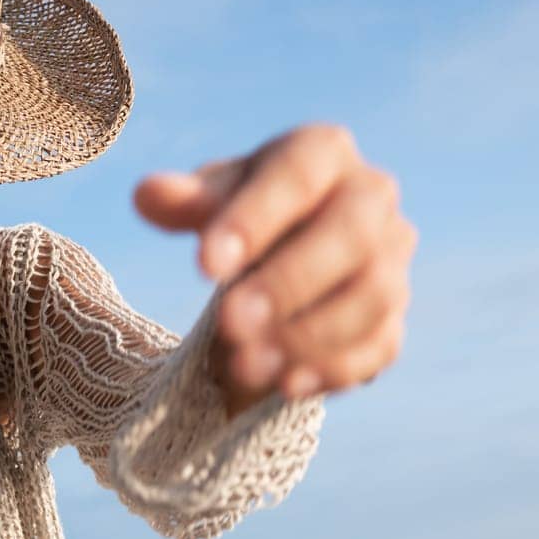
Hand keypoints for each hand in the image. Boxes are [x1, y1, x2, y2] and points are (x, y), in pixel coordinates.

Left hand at [132, 123, 418, 408]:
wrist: (287, 258)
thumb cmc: (248, 218)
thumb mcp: (211, 203)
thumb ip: (185, 202)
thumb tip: (147, 195)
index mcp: (325, 152)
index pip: (298, 175)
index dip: (254, 220)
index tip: (204, 267)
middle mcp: (372, 200)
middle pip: (350, 236)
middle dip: (289, 283)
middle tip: (230, 323)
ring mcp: (390, 262)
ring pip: (371, 297)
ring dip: (309, 335)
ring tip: (245, 366)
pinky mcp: (391, 319)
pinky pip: (378, 347)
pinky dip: (333, 369)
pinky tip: (284, 386)